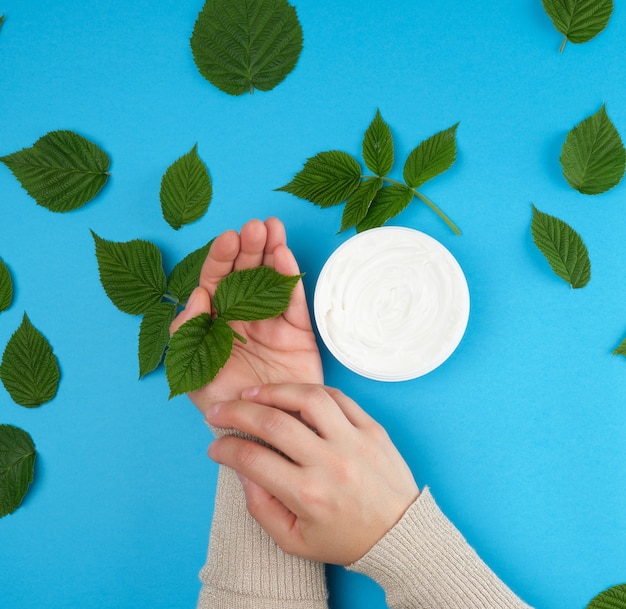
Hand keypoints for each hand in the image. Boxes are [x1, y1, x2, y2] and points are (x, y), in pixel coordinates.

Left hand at [170, 218, 322, 415]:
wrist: (259, 433)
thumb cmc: (222, 405)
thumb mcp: (191, 372)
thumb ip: (187, 333)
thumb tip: (198, 294)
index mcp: (216, 322)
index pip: (216, 282)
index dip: (221, 258)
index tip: (227, 238)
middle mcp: (243, 317)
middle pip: (245, 273)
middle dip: (249, 248)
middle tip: (255, 226)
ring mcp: (271, 323)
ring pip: (271, 280)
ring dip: (271, 252)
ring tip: (273, 227)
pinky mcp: (297, 333)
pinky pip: (293, 301)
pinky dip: (290, 278)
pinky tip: (286, 255)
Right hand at [206, 383, 419, 565]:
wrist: (400, 535)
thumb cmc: (345, 538)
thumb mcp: (295, 541)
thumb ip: (261, 508)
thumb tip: (243, 470)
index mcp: (307, 494)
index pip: (252, 459)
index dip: (225, 448)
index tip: (215, 446)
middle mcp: (330, 463)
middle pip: (273, 422)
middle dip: (236, 412)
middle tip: (219, 410)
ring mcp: (354, 441)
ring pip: (308, 398)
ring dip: (274, 391)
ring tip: (253, 393)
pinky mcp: (372, 429)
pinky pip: (339, 397)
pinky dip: (311, 391)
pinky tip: (293, 393)